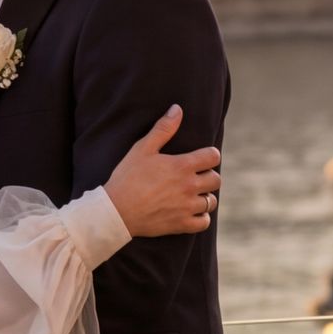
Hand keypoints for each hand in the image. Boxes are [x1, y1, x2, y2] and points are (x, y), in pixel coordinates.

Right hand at [104, 104, 221, 237]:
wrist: (116, 210)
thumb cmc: (128, 177)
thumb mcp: (143, 148)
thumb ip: (163, 128)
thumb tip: (177, 109)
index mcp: (182, 166)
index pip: (212, 157)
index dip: (210, 155)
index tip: (202, 157)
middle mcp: (189, 186)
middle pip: (216, 179)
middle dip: (209, 175)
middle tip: (196, 175)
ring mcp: (187, 207)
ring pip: (211, 201)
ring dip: (205, 196)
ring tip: (193, 194)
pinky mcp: (182, 224)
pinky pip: (204, 222)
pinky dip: (201, 217)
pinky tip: (192, 211)